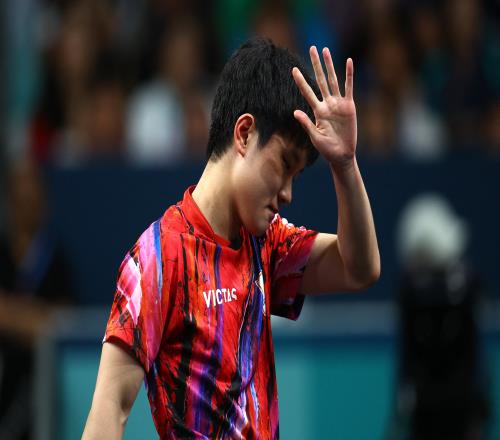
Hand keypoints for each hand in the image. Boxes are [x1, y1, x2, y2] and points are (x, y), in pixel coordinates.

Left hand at [292, 46, 356, 168]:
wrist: (342, 155)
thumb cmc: (327, 149)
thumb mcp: (314, 137)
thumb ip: (306, 123)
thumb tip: (295, 112)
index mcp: (317, 111)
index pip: (307, 92)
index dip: (300, 81)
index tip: (293, 69)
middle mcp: (327, 104)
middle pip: (320, 80)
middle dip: (315, 64)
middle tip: (312, 48)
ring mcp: (338, 104)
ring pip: (333, 80)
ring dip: (329, 65)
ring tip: (325, 50)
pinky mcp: (349, 106)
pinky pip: (349, 87)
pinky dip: (349, 74)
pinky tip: (348, 62)